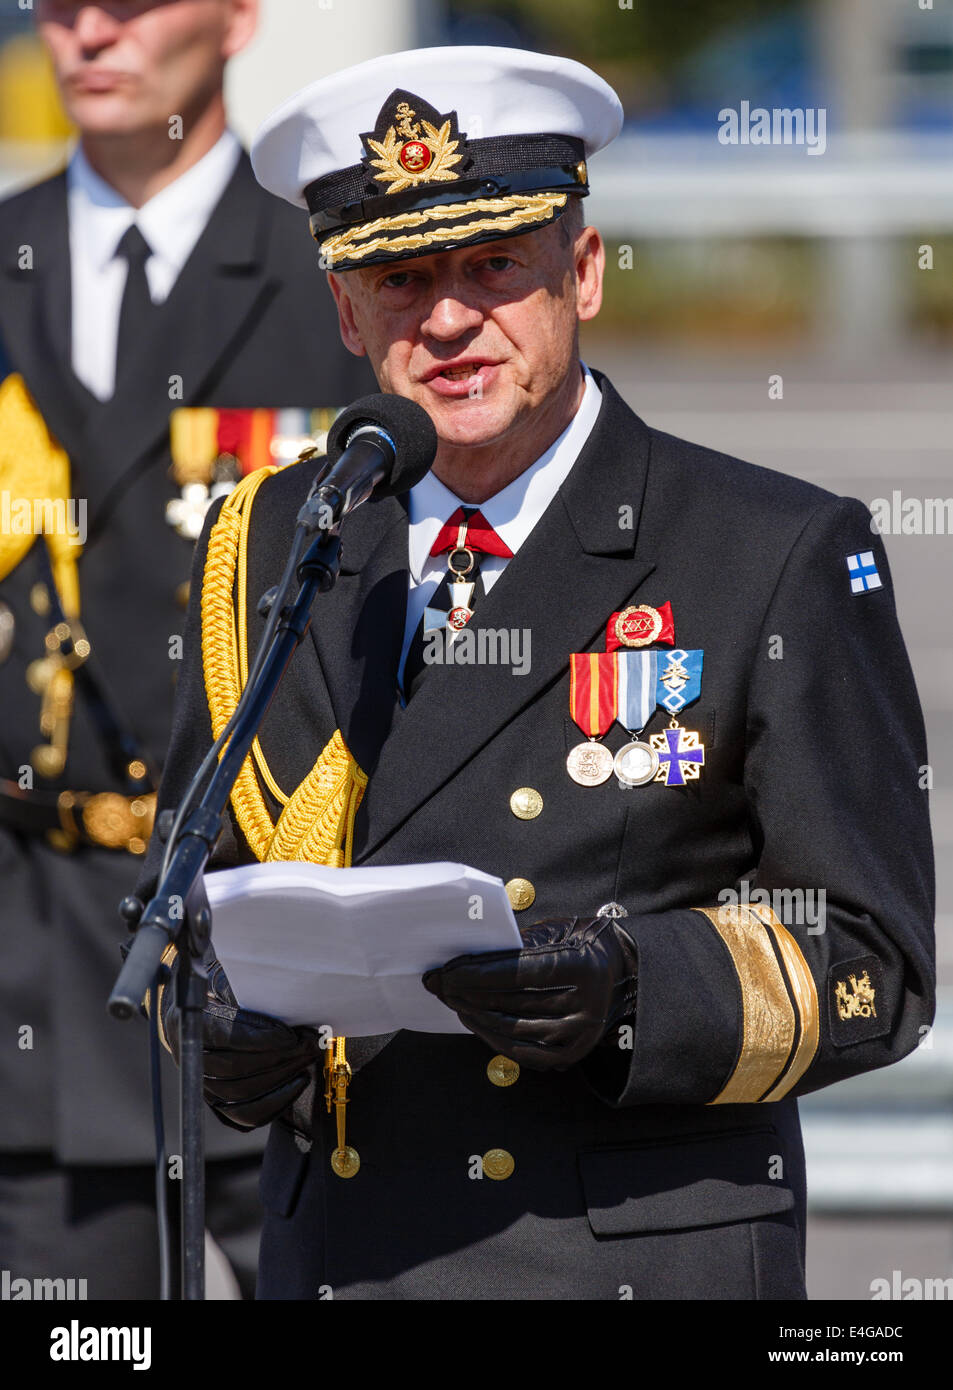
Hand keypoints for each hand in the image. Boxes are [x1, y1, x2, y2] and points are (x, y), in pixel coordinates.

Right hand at [159, 956, 323, 1131]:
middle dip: (279, 1057)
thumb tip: (275, 983)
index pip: (223, 1036)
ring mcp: (200, 1080)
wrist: (194, 1001)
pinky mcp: (215, 1099)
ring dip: (282, 1077)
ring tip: (307, 1059)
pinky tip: (297, 1082)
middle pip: (235, 1068)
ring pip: (241, 1092)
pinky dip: (274, 1103)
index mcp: (187, 1019)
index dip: (261, 1038)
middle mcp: (187, 1054)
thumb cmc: (216, 980)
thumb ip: (239, 980)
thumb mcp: (223, 968)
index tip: (291, 1034)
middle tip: (310, 1044)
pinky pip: (244, 1114)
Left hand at [423, 916, 637, 1069]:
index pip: (517, 972)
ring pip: (513, 1030)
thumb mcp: (552, 932)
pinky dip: (494, 1039)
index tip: (446, 972)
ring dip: (475, 1016)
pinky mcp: (574, 1053)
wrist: (617, 967)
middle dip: (467, 994)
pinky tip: (475, 1022)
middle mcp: (586, 1004)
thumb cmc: (578, 942)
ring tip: (452, 1001)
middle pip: (511, 1003)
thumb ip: (516, 947)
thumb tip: (465, 963)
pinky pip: (524, 1053)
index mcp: (582, 966)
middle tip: (438, 985)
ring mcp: (581, 1034)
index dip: (476, 974)